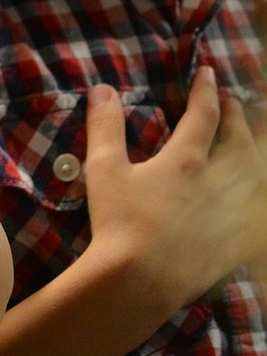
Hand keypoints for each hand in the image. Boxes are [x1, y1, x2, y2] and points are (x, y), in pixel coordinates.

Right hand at [84, 66, 266, 312]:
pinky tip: (256, 196)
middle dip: (237, 116)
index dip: (206, 90)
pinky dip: (260, 197)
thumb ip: (105, 127)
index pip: (204, 114)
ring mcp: (232, 214)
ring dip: (255, 149)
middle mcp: (218, 181)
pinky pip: (259, 214)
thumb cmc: (119, 224)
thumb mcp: (104, 170)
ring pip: (256, 173)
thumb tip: (103, 88)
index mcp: (186, 159)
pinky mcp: (239, 243)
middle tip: (232, 103)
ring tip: (252, 140)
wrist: (141, 282)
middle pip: (239, 140)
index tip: (207, 73)